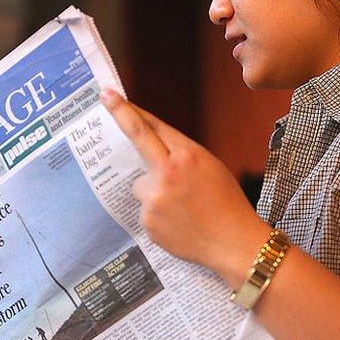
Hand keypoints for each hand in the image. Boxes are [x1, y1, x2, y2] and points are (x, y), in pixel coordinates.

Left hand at [100, 89, 266, 276]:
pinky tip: (178, 222)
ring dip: (152, 191)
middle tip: (105, 96)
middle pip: (138, 138)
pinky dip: (157, 214)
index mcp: (188, 155)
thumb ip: (181, 156)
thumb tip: (153, 150)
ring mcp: (155, 197)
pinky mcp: (148, 220)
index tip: (110, 95)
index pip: (153, 126)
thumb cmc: (227, 204)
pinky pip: (145, 209)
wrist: (233, 244)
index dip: (129, 109)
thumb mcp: (211, 167)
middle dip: (120, 114)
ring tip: (181, 208)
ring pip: (140, 184)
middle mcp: (168, 172)